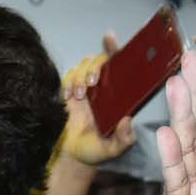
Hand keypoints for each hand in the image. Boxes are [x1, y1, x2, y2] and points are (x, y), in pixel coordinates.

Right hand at [57, 34, 136, 167]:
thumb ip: (123, 139)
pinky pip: (68, 75)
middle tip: (90, 84)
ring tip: (78, 96)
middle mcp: (104, 87)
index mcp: (119, 95)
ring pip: (83, 65)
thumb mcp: (112, 149)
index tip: (109, 38)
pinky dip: (67, 82)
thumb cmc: (95, 150)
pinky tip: (67, 97)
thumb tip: (128, 121)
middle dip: (94, 67)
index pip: (120, 66)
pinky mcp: (68, 91)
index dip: (115, 49)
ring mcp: (85, 88)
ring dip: (80, 76)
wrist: (70, 156)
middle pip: (100, 61)